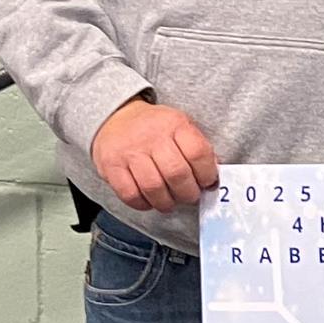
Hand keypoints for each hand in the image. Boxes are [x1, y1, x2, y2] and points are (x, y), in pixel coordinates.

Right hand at [91, 96, 218, 211]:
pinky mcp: (111, 166)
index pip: (198, 153)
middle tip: (188, 196)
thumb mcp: (181, 127)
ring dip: (167, 202)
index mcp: (175, 124)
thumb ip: (198, 150)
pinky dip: (143, 204)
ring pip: (153, 187)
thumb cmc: (155, 129)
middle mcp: (152, 137)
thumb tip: (212, 179)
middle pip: (177, 174)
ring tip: (170, 202)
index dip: (207, 174)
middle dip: (188, 193)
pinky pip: (130, 194)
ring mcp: (130, 152)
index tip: (207, 182)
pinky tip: (149, 200)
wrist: (116, 118)